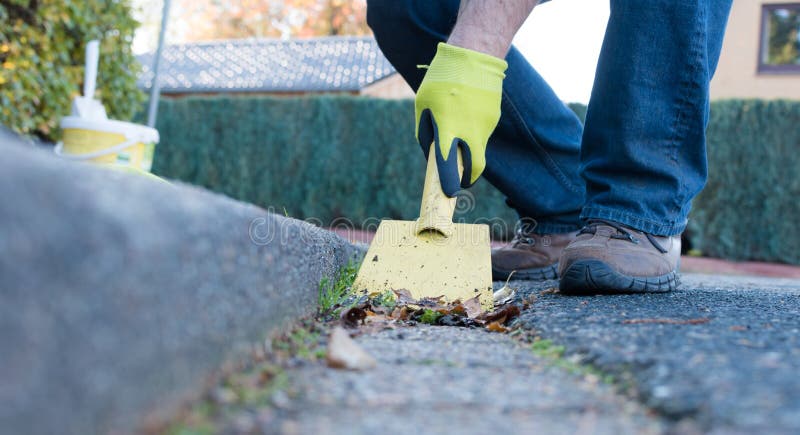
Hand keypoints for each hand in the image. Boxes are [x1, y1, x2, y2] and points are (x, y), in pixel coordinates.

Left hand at [415, 42, 506, 196]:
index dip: (450, 182)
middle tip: (462, 179)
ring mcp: (485, 125)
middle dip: (469, 178)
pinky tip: (467, 109)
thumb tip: (431, 153)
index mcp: (448, 128)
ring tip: (457, 120)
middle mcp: (470, 130)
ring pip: (478, 147)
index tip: (450, 192)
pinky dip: (473, 128)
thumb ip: (425, 132)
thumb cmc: (441, 80)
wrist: (473, 56)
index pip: (450, 165)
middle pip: (476, 167)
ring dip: (468, 146)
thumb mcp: (423, 104)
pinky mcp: (493, 118)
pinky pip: (481, 131)